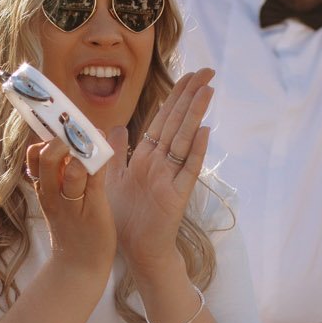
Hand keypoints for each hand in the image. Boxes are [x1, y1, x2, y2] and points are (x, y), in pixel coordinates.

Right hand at [26, 137, 114, 281]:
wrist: (78, 268)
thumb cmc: (72, 231)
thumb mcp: (58, 202)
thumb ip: (60, 176)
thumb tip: (69, 148)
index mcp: (44, 189)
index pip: (34, 155)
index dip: (46, 139)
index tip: (60, 130)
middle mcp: (54, 194)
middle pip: (47, 156)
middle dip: (61, 138)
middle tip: (75, 133)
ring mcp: (73, 203)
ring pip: (72, 169)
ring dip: (83, 150)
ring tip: (93, 140)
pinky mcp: (93, 209)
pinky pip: (95, 181)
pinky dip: (99, 163)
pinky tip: (105, 152)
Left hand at [107, 70, 213, 278]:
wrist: (138, 251)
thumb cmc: (126, 218)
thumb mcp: (113, 180)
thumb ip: (117, 153)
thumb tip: (117, 126)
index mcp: (147, 157)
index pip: (163, 119)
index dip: (175, 96)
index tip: (189, 75)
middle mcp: (162, 163)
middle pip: (178, 123)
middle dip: (191, 96)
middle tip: (208, 71)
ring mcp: (172, 178)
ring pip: (185, 139)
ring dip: (196, 115)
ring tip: (208, 90)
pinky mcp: (177, 196)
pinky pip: (188, 170)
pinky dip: (196, 151)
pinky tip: (204, 132)